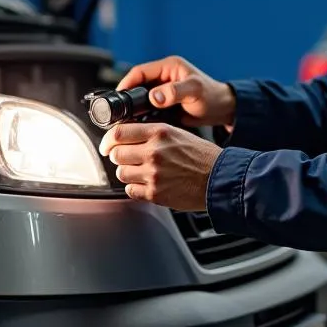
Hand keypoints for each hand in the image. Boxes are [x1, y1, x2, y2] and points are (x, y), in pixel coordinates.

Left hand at [99, 122, 221, 210]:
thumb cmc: (203, 157)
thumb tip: (127, 135)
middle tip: (130, 159)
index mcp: (159, 133)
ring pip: (121, 173)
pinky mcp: (155, 194)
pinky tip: (148, 184)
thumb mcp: (178, 133)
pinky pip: (130, 191)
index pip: (119, 133)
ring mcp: (153, 174)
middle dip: (120, 157)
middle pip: (117, 154)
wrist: (219, 179)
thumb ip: (152, 133)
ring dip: (128, 173)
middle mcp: (154, 152)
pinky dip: (135, 188)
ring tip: (143, 172)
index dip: (108, 140)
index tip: (107, 145)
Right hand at [116, 55, 235, 129]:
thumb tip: (154, 97)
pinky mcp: (164, 103)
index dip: (127, 82)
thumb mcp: (194, 91)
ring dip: (133, 108)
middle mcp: (163, 77)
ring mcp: (163, 90)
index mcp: (168, 66)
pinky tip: (139, 125)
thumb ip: (174, 92)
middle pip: (137, 85)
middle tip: (119, 112)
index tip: (119, 96)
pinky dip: (142, 116)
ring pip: (140, 98)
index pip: (140, 71)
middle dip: (127, 97)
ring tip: (126, 120)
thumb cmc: (212, 96)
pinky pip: (147, 108)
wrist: (223, 110)